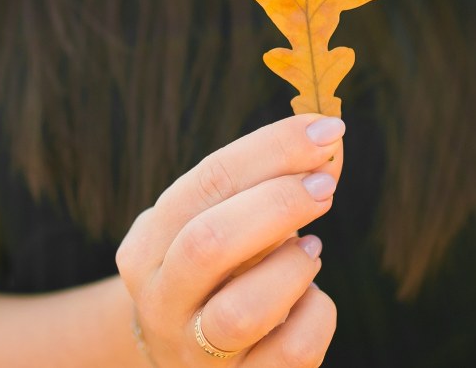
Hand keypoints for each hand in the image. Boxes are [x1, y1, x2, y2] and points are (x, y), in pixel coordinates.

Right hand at [116, 113, 344, 366]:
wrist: (186, 356)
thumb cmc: (218, 272)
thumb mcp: (225, 221)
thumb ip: (272, 179)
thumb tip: (328, 139)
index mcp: (147, 246)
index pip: (206, 182)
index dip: (271, 150)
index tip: (325, 130)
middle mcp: (161, 301)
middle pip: (209, 243)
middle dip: (277, 204)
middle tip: (323, 187)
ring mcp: (196, 351)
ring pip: (243, 310)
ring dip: (292, 268)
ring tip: (310, 251)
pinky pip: (293, 350)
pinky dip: (317, 313)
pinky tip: (309, 299)